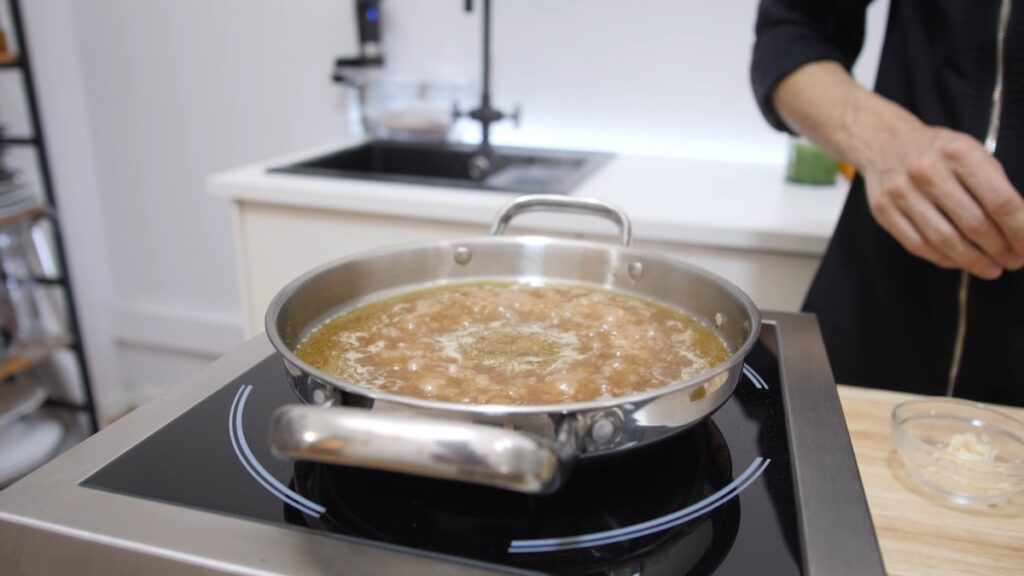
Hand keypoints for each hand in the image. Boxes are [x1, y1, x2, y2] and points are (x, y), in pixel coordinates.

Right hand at [862, 126, 1023, 278]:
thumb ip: (994, 185)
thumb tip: (1019, 227)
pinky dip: (944, 259)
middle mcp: (928, 171)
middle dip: (1000, 249)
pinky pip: (918, 245)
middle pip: (974, 224)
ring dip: (974, 261)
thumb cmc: (938, 151)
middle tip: (1014, 260)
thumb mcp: (973, 152)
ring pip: (945, 240)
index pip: (1000, 201)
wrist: (885, 141)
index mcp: (959, 152)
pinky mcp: (883, 210)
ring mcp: (902, 192)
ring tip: (991, 268)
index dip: (1020, 230)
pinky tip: (960, 261)